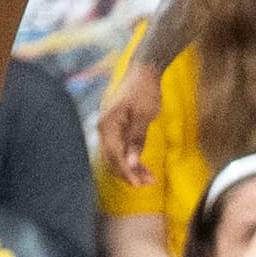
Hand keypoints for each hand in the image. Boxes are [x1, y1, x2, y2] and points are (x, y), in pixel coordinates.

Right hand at [96, 55, 163, 184]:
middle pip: (112, 158)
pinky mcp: (118, 129)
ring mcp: (110, 129)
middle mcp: (105, 128)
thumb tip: (131, 162)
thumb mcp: (144, 115)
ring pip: (117, 156)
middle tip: (148, 183)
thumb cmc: (144, 90)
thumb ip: (136, 140)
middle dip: (129, 173)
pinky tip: (145, 169)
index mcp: (108, 123)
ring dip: (132, 169)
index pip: (113, 154)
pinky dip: (133, 159)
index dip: (125, 171)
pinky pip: (122, 148)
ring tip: (151, 179)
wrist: (144, 71)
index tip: (137, 184)